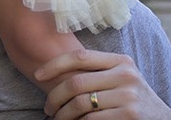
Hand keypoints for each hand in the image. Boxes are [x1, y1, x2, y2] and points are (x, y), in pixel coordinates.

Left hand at [35, 50, 170, 119]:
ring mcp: (129, 96)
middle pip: (75, 83)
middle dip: (54, 97)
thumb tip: (52, 73)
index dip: (54, 64)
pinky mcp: (129, 114)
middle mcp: (126, 75)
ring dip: (62, 114)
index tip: (37, 75)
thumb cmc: (132, 99)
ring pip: (80, 104)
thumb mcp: (121, 79)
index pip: (80, 56)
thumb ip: (96, 72)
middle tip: (48, 108)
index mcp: (121, 61)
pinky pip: (90, 119)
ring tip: (58, 119)